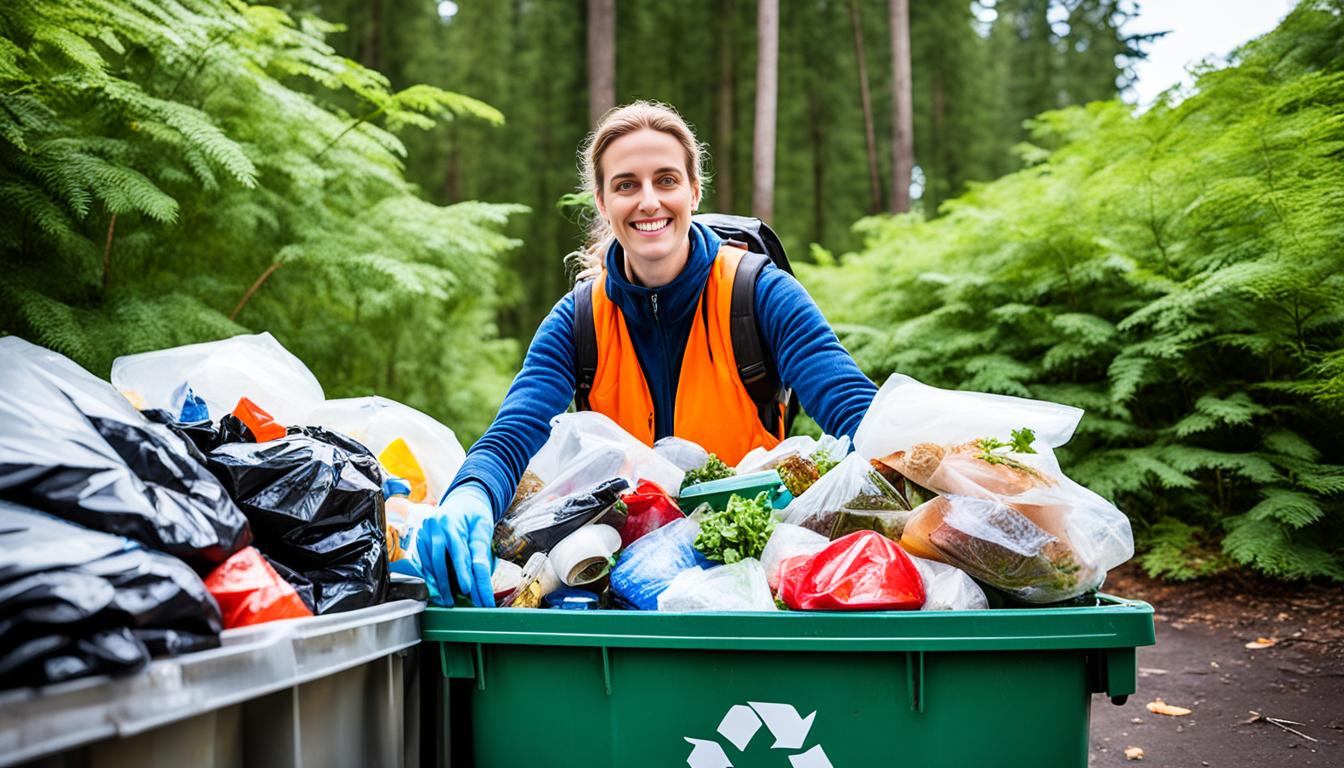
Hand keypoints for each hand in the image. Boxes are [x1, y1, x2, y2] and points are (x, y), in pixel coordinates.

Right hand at [414, 483, 495, 606]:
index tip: (467, 589)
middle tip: (453, 602)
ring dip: (436, 584)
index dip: (462, 572)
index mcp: (451, 520)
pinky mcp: (419, 540)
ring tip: (445, 599)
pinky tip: (436, 589)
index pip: (457, 551)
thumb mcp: (483, 529)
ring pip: (428, 563)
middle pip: (438, 560)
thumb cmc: (474, 517)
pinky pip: (422, 563)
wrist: (461, 503)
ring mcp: (423, 533)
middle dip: (446, 584)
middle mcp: (433, 526)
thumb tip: (481, 576)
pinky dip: (429, 577)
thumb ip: (480, 551)